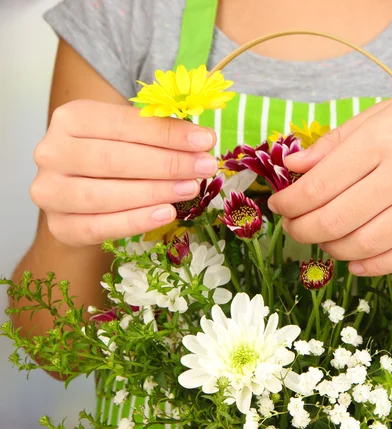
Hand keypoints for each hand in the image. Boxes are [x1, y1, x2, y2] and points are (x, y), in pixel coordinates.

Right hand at [30, 100, 217, 245]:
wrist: (79, 195)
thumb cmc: (112, 157)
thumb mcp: (130, 135)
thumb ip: (157, 133)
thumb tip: (202, 140)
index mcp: (70, 118)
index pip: (123, 124)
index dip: (167, 133)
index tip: (204, 140)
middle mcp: (52, 152)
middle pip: (113, 159)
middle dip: (167, 164)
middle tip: (204, 166)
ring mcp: (50, 191)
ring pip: (104, 194)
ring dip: (155, 192)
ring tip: (191, 189)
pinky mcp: (59, 226)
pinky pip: (100, 226)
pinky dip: (136, 221)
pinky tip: (166, 213)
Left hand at [268, 75, 391, 275]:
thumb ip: (341, 139)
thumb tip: (295, 164)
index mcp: (386, 137)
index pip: (319, 183)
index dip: (290, 201)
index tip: (278, 204)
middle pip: (335, 219)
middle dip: (302, 228)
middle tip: (292, 227)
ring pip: (364, 243)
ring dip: (331, 248)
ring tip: (321, 240)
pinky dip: (370, 266)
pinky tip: (354, 261)